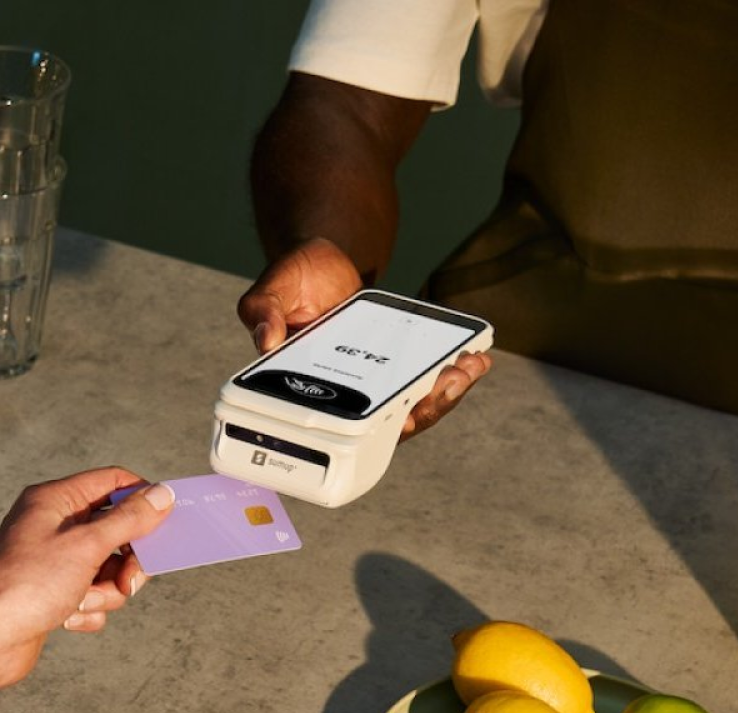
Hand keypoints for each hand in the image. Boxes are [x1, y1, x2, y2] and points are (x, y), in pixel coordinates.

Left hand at [0, 467, 173, 707]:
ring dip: (106, 590)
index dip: (141, 498)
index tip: (165, 519)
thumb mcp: (88, 545)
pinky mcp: (53, 592)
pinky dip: (89, 608)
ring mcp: (53, 560)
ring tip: (83, 601)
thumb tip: (161, 495)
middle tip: (127, 578)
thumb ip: (130, 519)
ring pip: (108, 567)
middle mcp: (53, 525)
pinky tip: (68, 617)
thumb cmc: (26, 585)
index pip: (111, 482)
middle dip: (126, 559)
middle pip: (115, 530)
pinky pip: (93, 594)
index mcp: (56, 500)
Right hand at [238, 237, 491, 439]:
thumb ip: (263, 311)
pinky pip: (425, 376)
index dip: (375, 432)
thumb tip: (266, 339)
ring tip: (471, 368)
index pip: (341, 423)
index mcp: (311, 388)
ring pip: (413, 403)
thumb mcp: (271, 290)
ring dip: (447, 392)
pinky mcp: (396, 362)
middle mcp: (346, 392)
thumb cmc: (292, 279)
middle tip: (448, 384)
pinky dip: (452, 370)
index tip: (404, 420)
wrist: (322, 256)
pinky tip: (475, 356)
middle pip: (388, 421)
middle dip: (425, 408)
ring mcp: (374, 380)